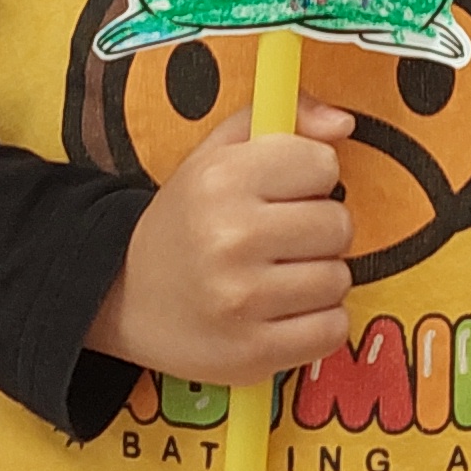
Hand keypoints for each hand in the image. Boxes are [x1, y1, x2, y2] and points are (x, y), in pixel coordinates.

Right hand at [88, 96, 358, 384]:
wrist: (126, 298)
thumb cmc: (187, 221)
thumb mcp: (218, 153)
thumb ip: (283, 117)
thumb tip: (344, 123)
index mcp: (222, 179)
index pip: (324, 165)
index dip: (309, 178)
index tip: (282, 193)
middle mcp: (231, 237)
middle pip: (339, 224)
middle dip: (318, 230)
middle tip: (281, 240)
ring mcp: (242, 300)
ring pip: (340, 278)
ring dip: (319, 278)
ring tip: (277, 276)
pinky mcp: (254, 353)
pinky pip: (332, 328)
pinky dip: (317, 322)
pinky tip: (282, 312)